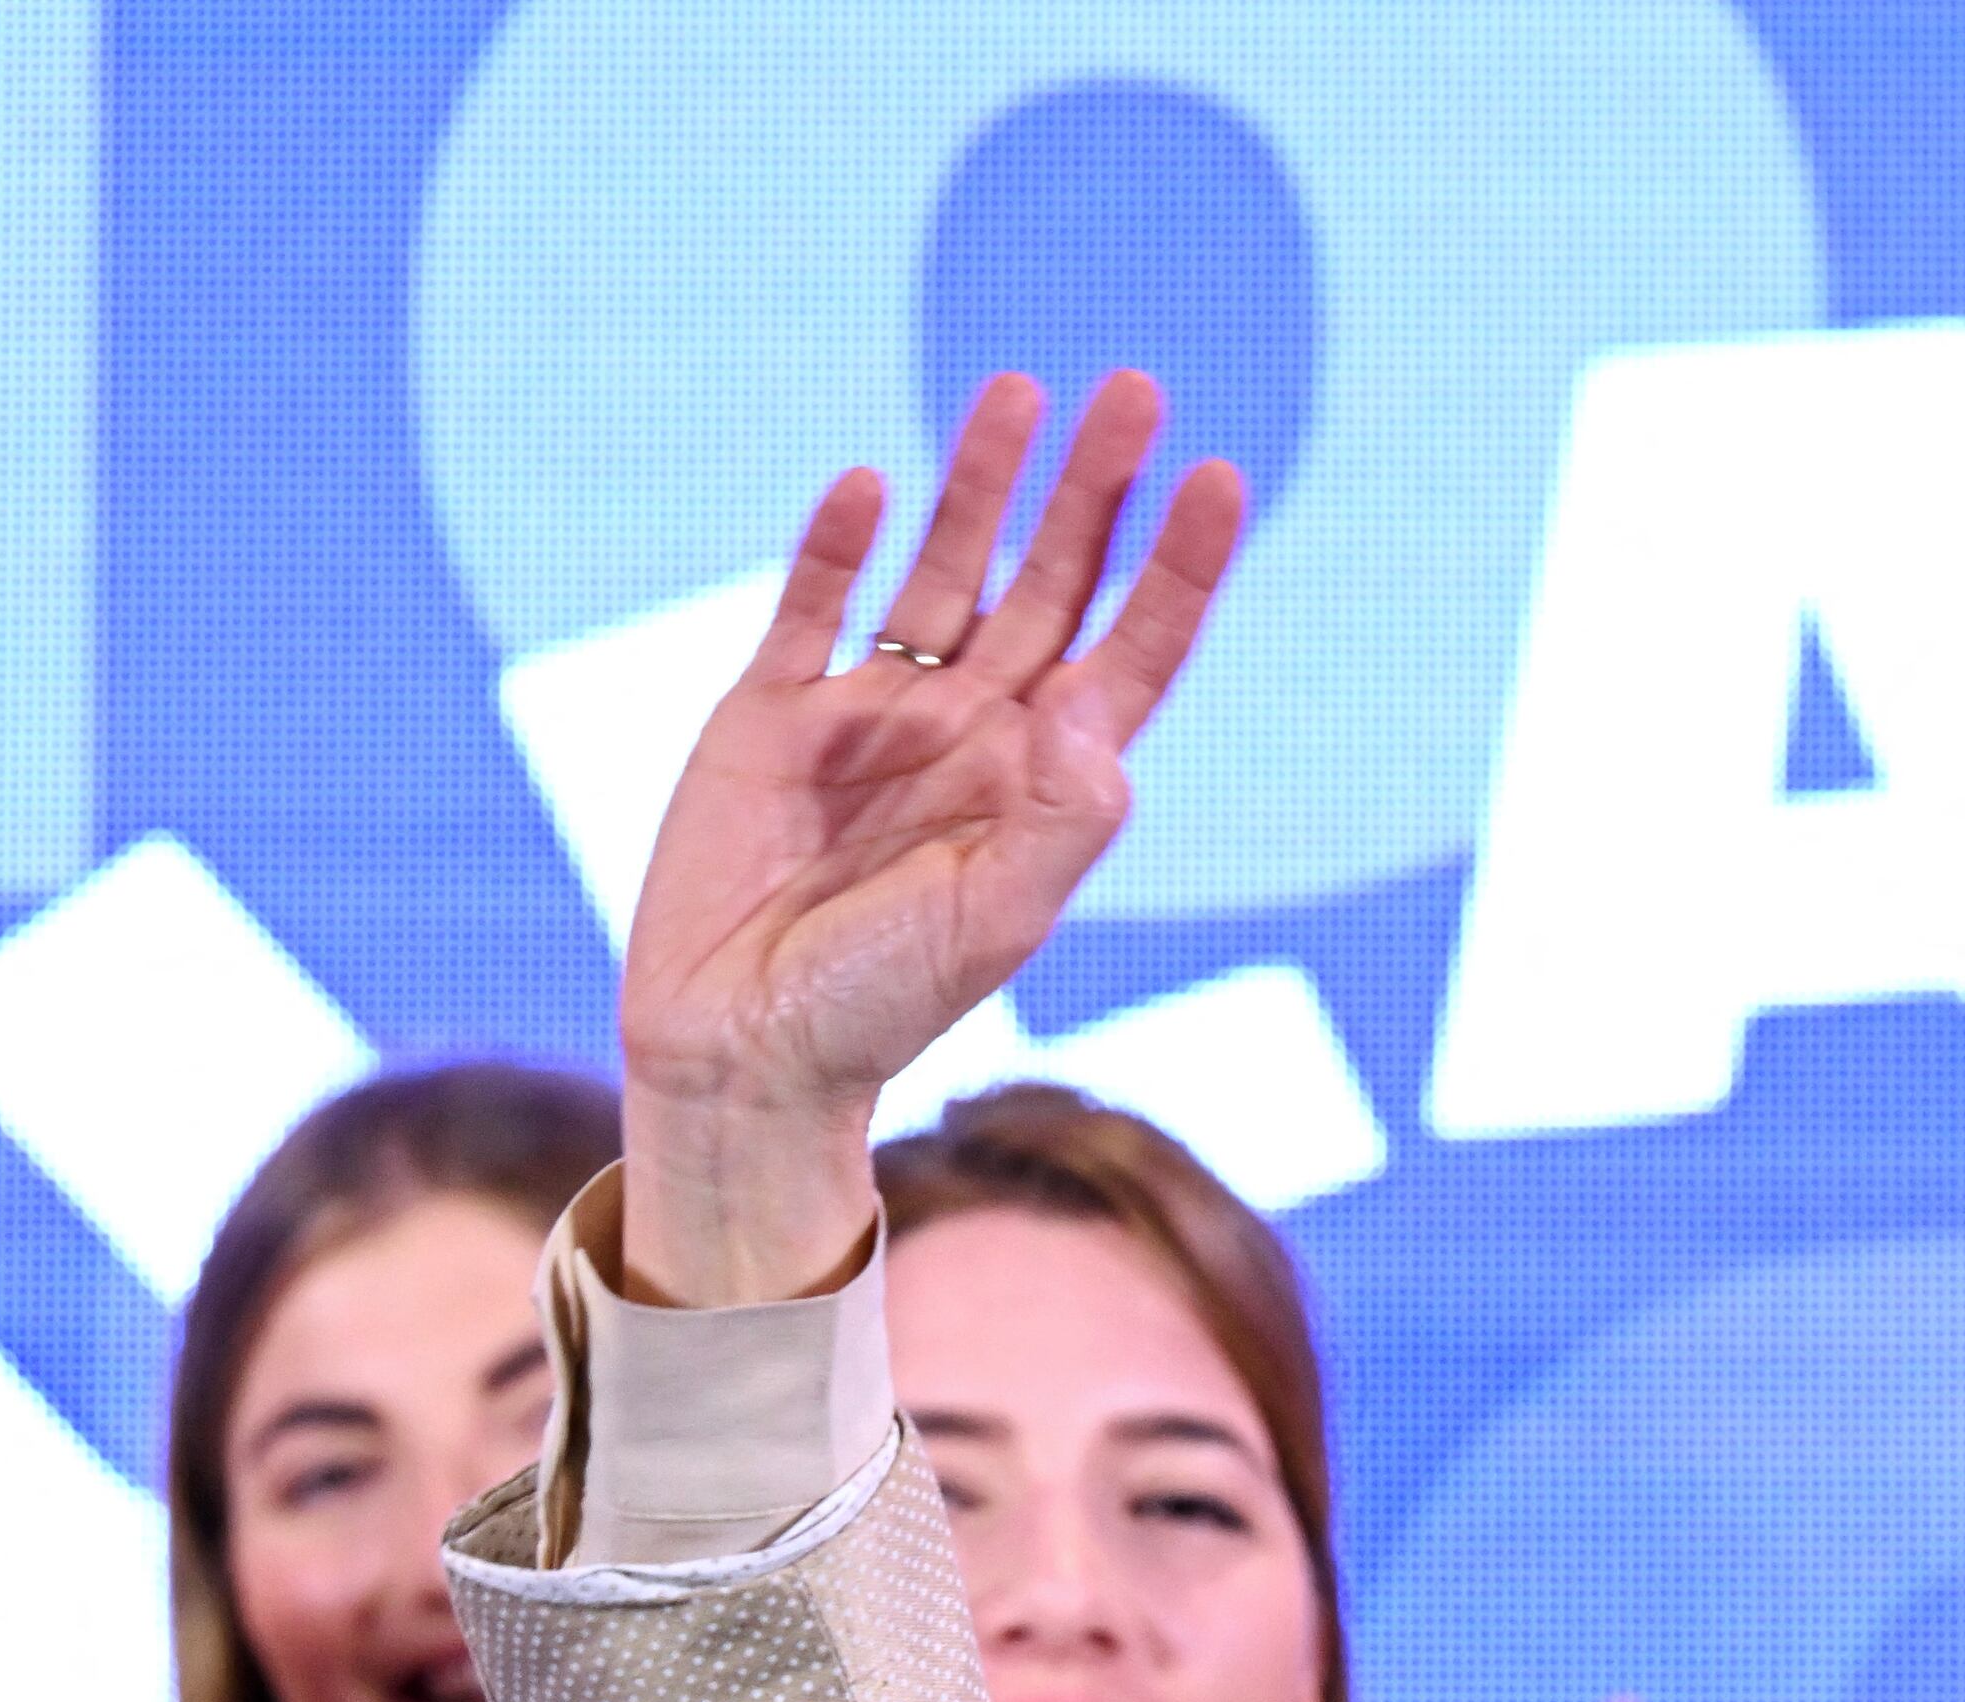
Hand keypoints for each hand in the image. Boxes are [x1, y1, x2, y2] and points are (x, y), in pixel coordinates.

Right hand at [617, 368, 1246, 1303]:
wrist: (743, 1049)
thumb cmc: (883, 1005)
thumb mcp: (994, 921)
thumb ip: (1059, 817)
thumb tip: (1094, 703)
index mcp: (1043, 783)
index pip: (1134, 651)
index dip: (1180, 567)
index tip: (1221, 476)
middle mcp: (972, 732)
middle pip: (1051, 584)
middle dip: (1095, 491)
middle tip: (1135, 391)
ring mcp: (873, 715)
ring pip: (945, 571)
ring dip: (982, 484)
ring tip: (1022, 389)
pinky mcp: (770, 714)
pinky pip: (814, 605)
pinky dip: (838, 544)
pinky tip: (874, 484)